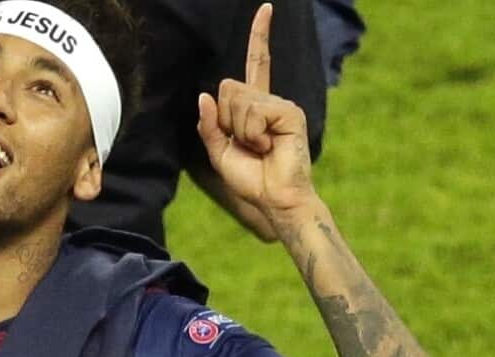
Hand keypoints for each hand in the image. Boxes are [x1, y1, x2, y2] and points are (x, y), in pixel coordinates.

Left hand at [196, 4, 317, 227]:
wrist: (273, 199)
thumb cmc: (250, 178)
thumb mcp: (218, 152)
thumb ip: (209, 125)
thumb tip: (204, 96)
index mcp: (254, 106)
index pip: (256, 64)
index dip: (259, 36)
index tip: (266, 9)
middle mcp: (269, 100)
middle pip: (228, 87)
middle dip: (225, 120)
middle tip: (246, 144)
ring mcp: (281, 104)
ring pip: (237, 100)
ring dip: (239, 130)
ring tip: (258, 148)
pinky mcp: (289, 112)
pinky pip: (253, 112)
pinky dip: (251, 133)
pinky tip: (267, 146)